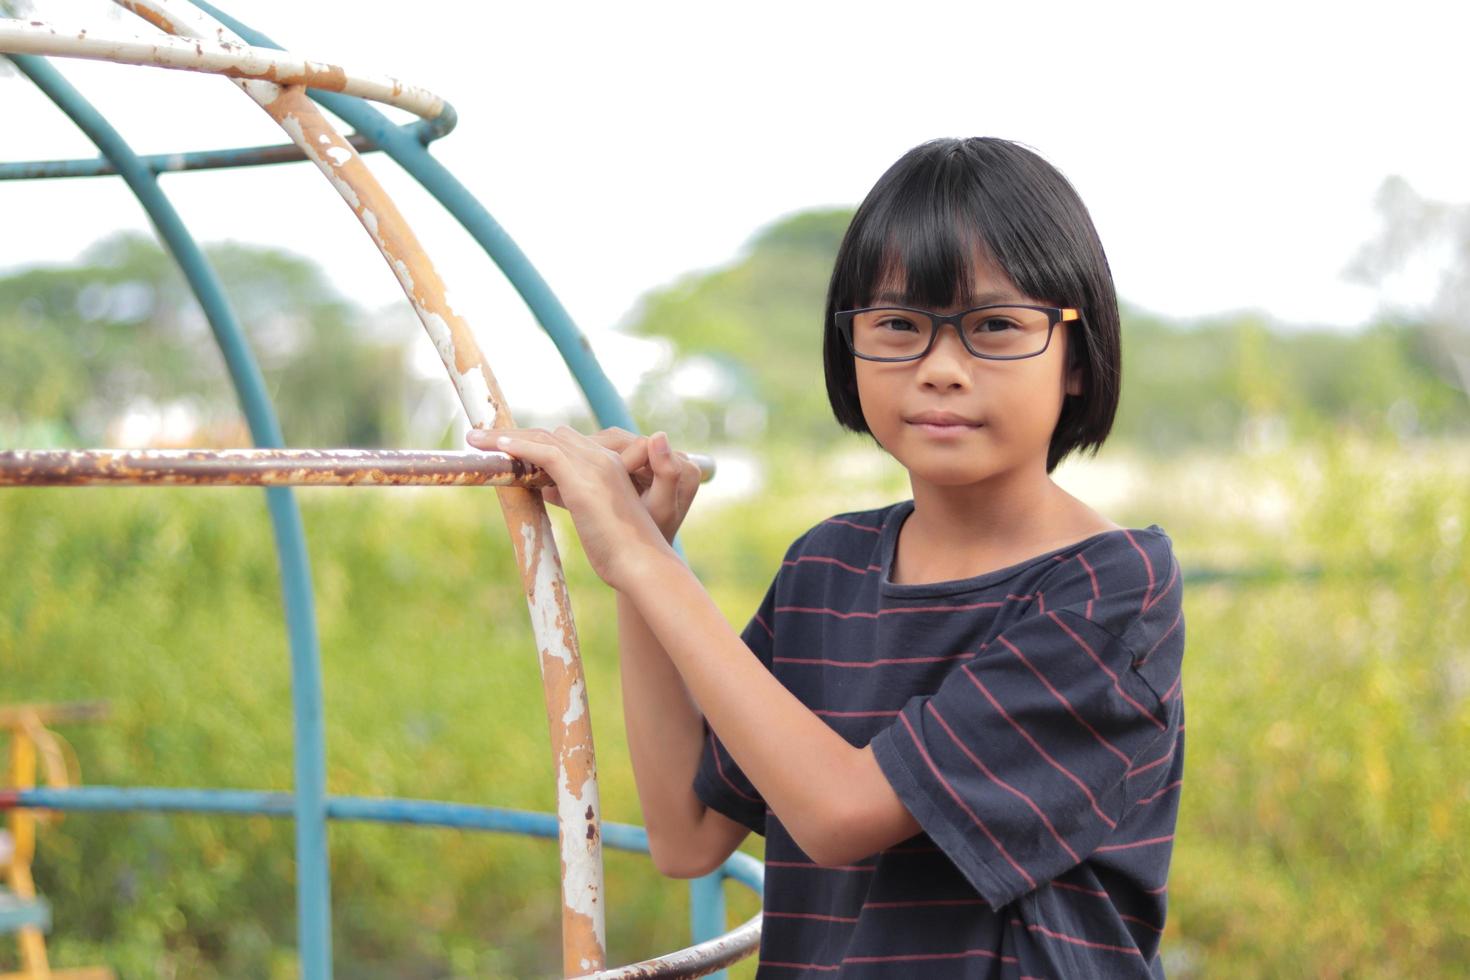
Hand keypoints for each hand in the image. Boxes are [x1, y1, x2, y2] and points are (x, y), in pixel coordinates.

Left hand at [465, 424, 683, 590]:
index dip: (533, 441)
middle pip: (550, 434)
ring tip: (475, 440)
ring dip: (505, 436)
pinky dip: (519, 447)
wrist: (643, 564)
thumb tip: (547, 491)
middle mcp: (601, 459)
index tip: (505, 446)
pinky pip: (545, 453)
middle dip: (515, 434)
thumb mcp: (595, 517)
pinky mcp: (582, 480)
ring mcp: (593, 467)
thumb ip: (575, 498)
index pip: (564, 442)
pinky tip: (498, 448)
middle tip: (482, 440)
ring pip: (543, 439)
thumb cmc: (624, 551)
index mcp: (609, 465)